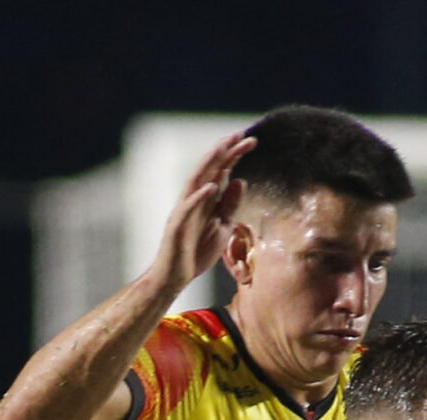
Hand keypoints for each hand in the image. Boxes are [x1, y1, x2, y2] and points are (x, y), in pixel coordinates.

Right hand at [150, 132, 255, 294]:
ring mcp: (184, 210)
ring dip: (209, 164)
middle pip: (210, 170)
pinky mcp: (177, 225)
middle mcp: (194, 199)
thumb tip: (240, 181)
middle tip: (241, 135)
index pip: (221, 171)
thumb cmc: (196, 251)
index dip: (234, 155)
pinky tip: (211, 187)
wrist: (175, 276)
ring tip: (223, 149)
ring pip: (196, 181)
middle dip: (225, 151)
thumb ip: (229, 205)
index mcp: (206, 199)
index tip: (251, 141)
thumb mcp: (222, 226)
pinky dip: (199, 197)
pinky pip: (188, 208)